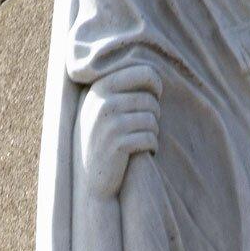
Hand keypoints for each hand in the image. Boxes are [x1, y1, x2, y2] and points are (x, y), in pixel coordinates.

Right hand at [77, 62, 159, 199]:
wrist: (92, 177)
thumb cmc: (103, 138)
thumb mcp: (103, 106)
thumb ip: (119, 86)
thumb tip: (153, 72)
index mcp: (100, 87)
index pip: (143, 72)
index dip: (156, 84)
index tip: (155, 96)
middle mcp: (103, 102)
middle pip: (150, 99)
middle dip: (154, 114)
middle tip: (147, 126)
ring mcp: (109, 123)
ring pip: (152, 119)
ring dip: (154, 132)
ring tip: (142, 140)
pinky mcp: (118, 144)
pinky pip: (150, 138)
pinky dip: (152, 147)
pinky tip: (144, 152)